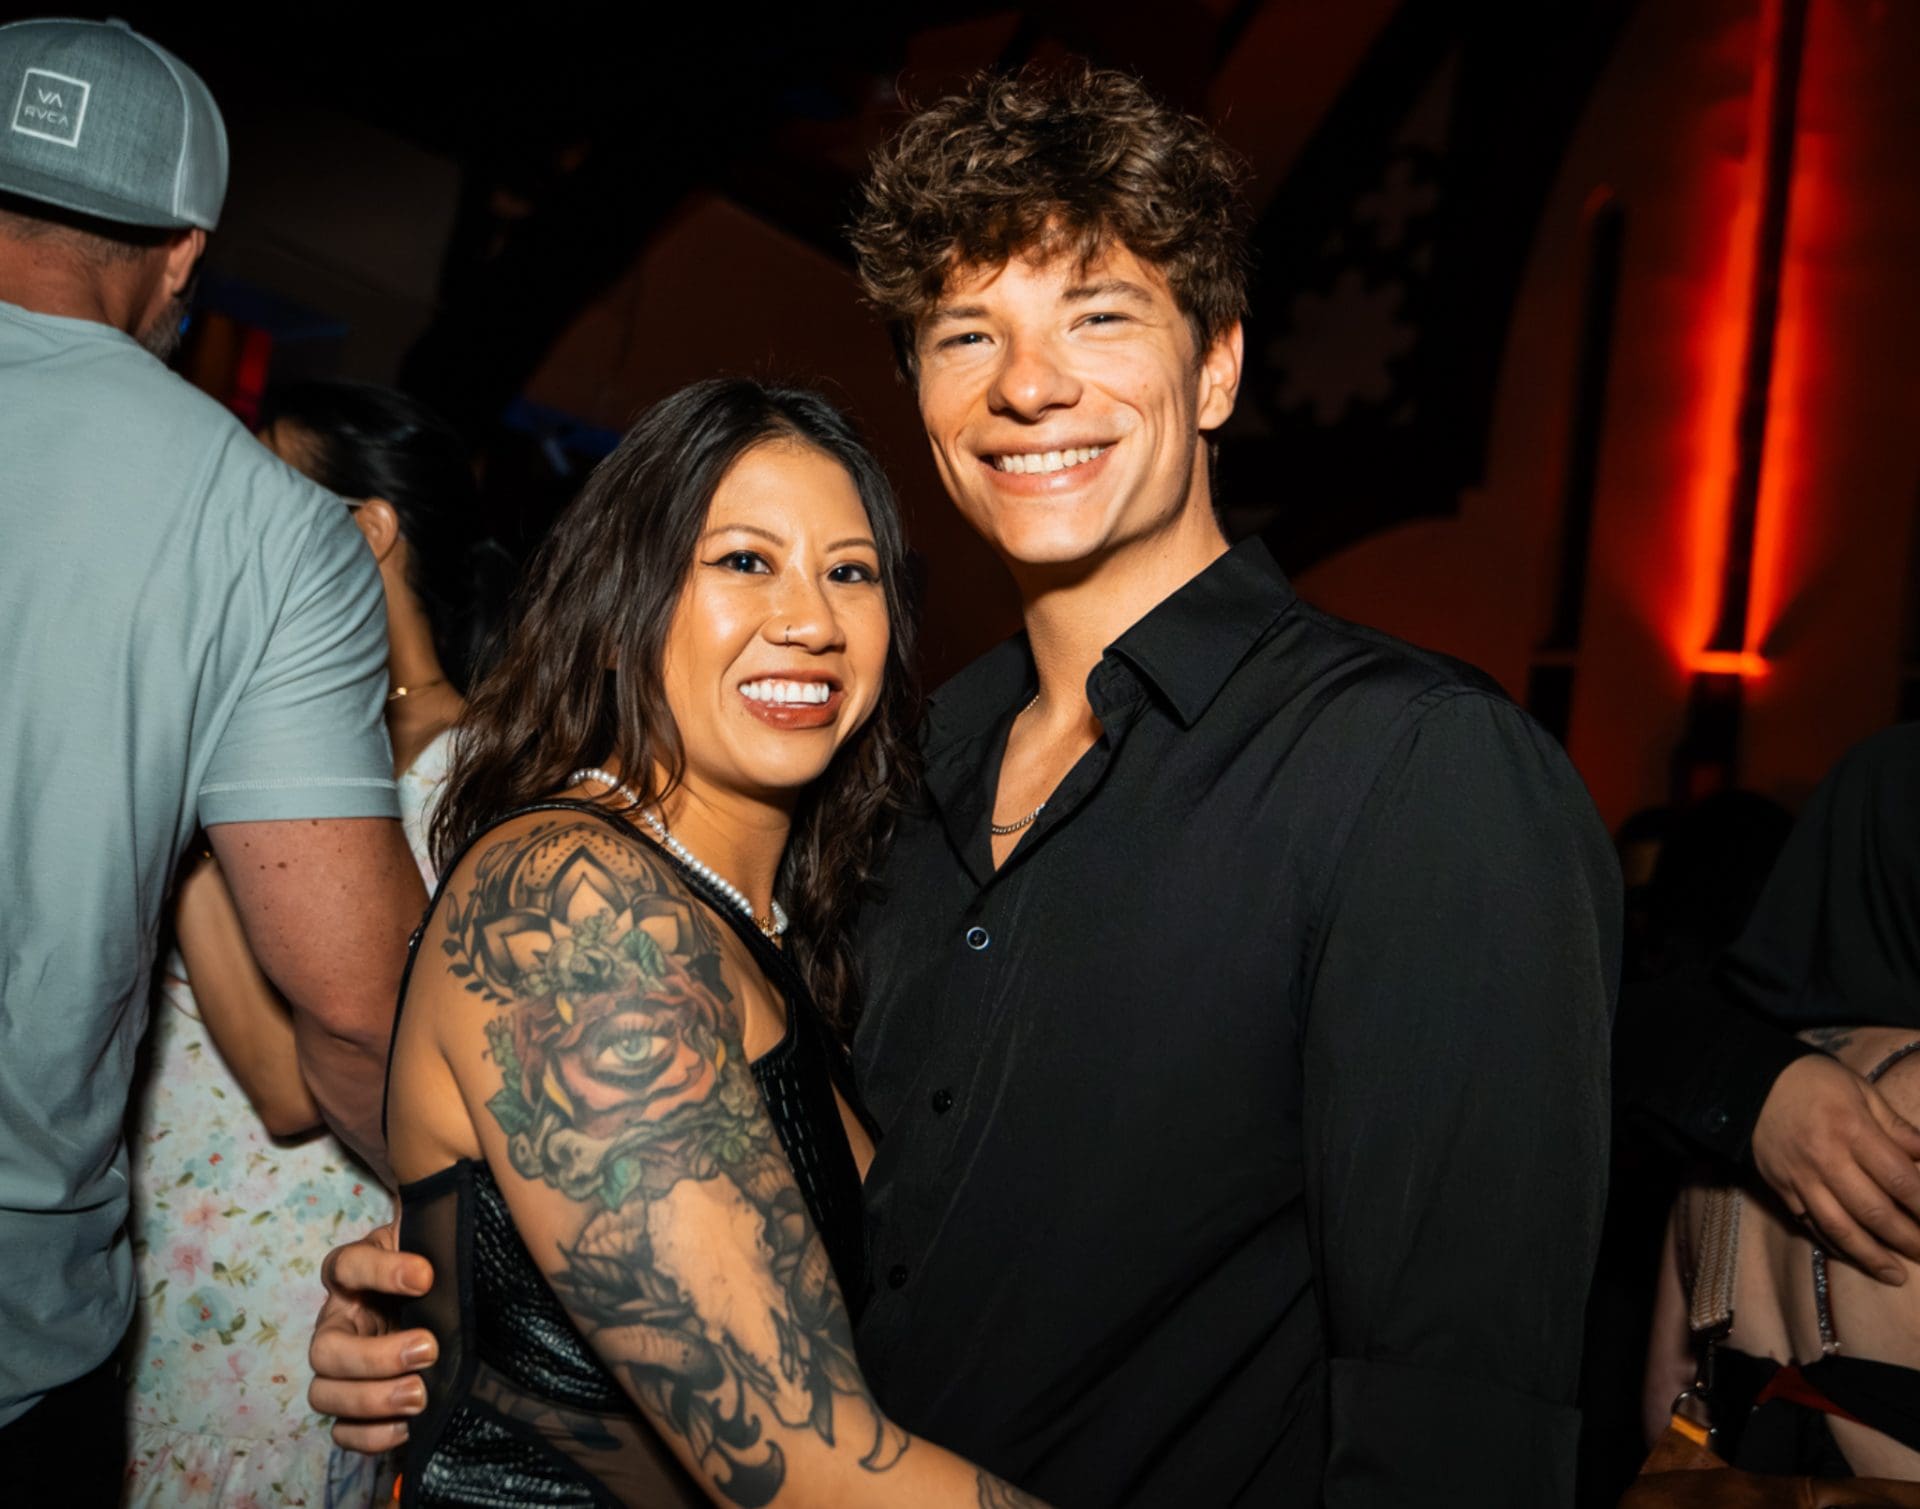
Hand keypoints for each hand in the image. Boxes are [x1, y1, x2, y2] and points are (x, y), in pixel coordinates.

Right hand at [308, 1221, 437, 1451]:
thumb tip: (454, 1220)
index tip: (426, 1276)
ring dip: (371, 1399)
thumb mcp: (433, 1237)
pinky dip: (369, 1435)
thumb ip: (434, 1227)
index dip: (380, 1271)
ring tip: (421, 1395)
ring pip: (324, 1393)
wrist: (449, 1297)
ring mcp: (341, 1368)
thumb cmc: (439, 1264)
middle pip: (324, 1349)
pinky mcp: (355, 1406)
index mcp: (352, 1275)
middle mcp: (338, 1322)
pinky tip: (407, 1426)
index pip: (346, 1266)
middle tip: (428, 1350)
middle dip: (375, 1357)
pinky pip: (340, 1432)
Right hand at [1752, 1053, 1919, 1283]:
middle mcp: (1826, 1158)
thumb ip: (1896, 1127)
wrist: (1748, 1082)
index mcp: (1851, 1129)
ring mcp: (1801, 1178)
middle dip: (1907, 1238)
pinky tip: (1856, 1258)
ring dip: (1872, 1256)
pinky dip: (1835, 1246)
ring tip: (1896, 1275)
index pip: (1898, 1177)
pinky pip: (1811, 1225)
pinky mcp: (1781, 1190)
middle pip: (1873, 1210)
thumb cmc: (1813, 1081)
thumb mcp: (1860, 1090)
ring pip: (1840, 1227)